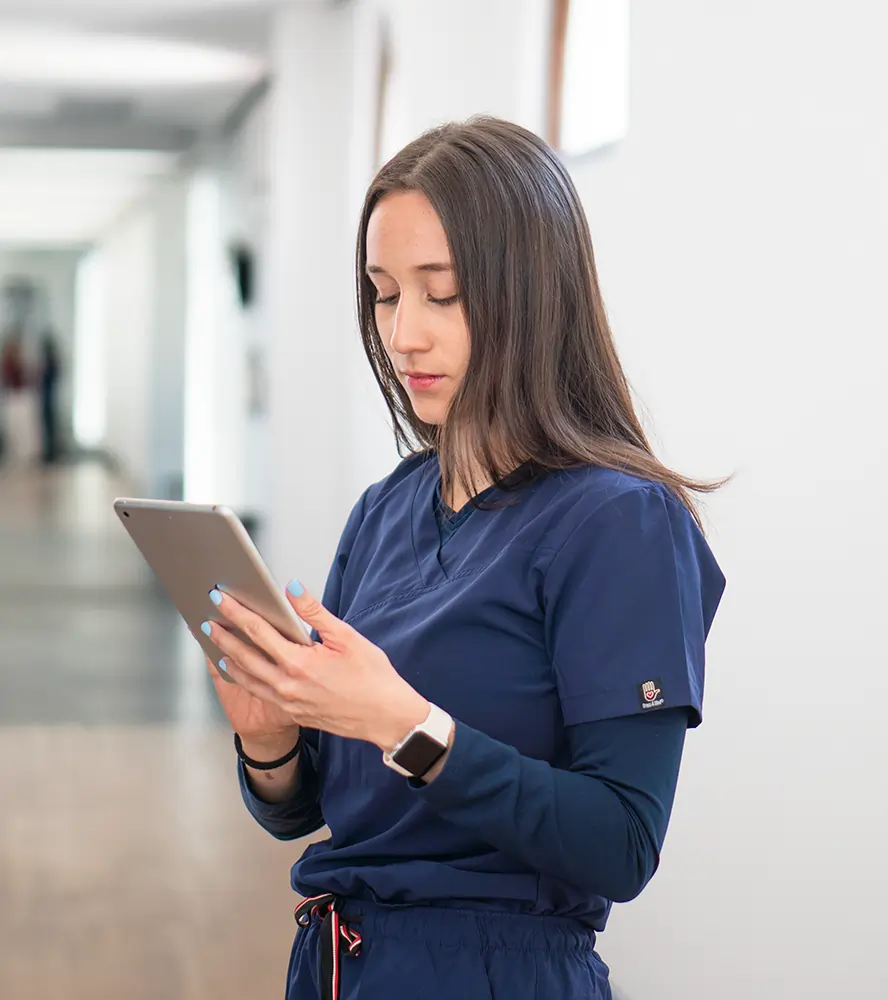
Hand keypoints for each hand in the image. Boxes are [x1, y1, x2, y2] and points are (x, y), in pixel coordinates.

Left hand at [201, 582, 429, 751]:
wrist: (385, 717)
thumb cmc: (372, 676)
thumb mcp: (347, 637)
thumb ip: (314, 612)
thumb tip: (292, 587)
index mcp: (299, 663)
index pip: (258, 631)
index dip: (236, 612)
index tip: (220, 598)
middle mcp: (287, 686)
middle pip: (244, 656)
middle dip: (223, 636)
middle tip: (206, 621)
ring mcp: (288, 703)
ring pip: (248, 679)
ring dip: (229, 660)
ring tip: (215, 645)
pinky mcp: (293, 714)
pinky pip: (261, 693)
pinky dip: (246, 679)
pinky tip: (241, 671)